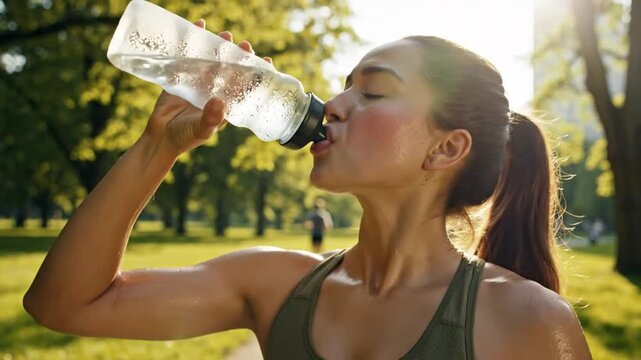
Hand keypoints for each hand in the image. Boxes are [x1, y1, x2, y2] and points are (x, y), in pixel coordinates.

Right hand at [144, 20, 272, 156]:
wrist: (160, 137)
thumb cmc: (185, 137)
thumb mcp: (201, 131)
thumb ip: (210, 119)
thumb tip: (219, 102)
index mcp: (226, 104)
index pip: (245, 86)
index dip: (256, 74)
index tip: (267, 62)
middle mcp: (215, 91)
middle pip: (230, 69)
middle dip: (238, 57)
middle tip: (244, 45)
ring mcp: (199, 83)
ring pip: (212, 61)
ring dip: (219, 48)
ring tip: (225, 35)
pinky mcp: (182, 77)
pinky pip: (189, 56)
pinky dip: (193, 42)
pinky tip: (199, 26)